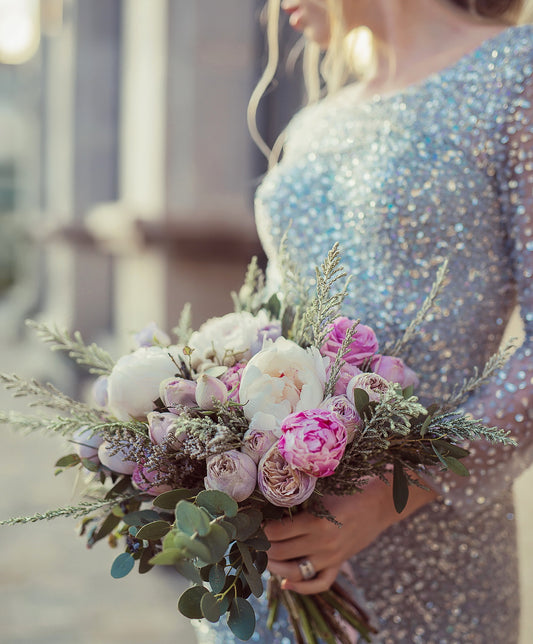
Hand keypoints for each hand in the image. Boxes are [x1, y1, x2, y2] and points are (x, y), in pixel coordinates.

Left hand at [263, 475, 437, 593]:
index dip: (260, 528)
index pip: (277, 531)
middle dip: (262, 546)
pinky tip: (285, 583)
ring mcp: (331, 557)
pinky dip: (300, 588)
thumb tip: (270, 502)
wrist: (378, 503)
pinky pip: (318, 583)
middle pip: (281, 552)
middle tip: (252, 538)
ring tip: (263, 556)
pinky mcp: (338, 564)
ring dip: (274, 567)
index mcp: (316, 521)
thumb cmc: (348, 489)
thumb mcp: (322, 491)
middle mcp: (322, 543)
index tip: (251, 522)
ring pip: (294, 571)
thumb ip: (299, 499)